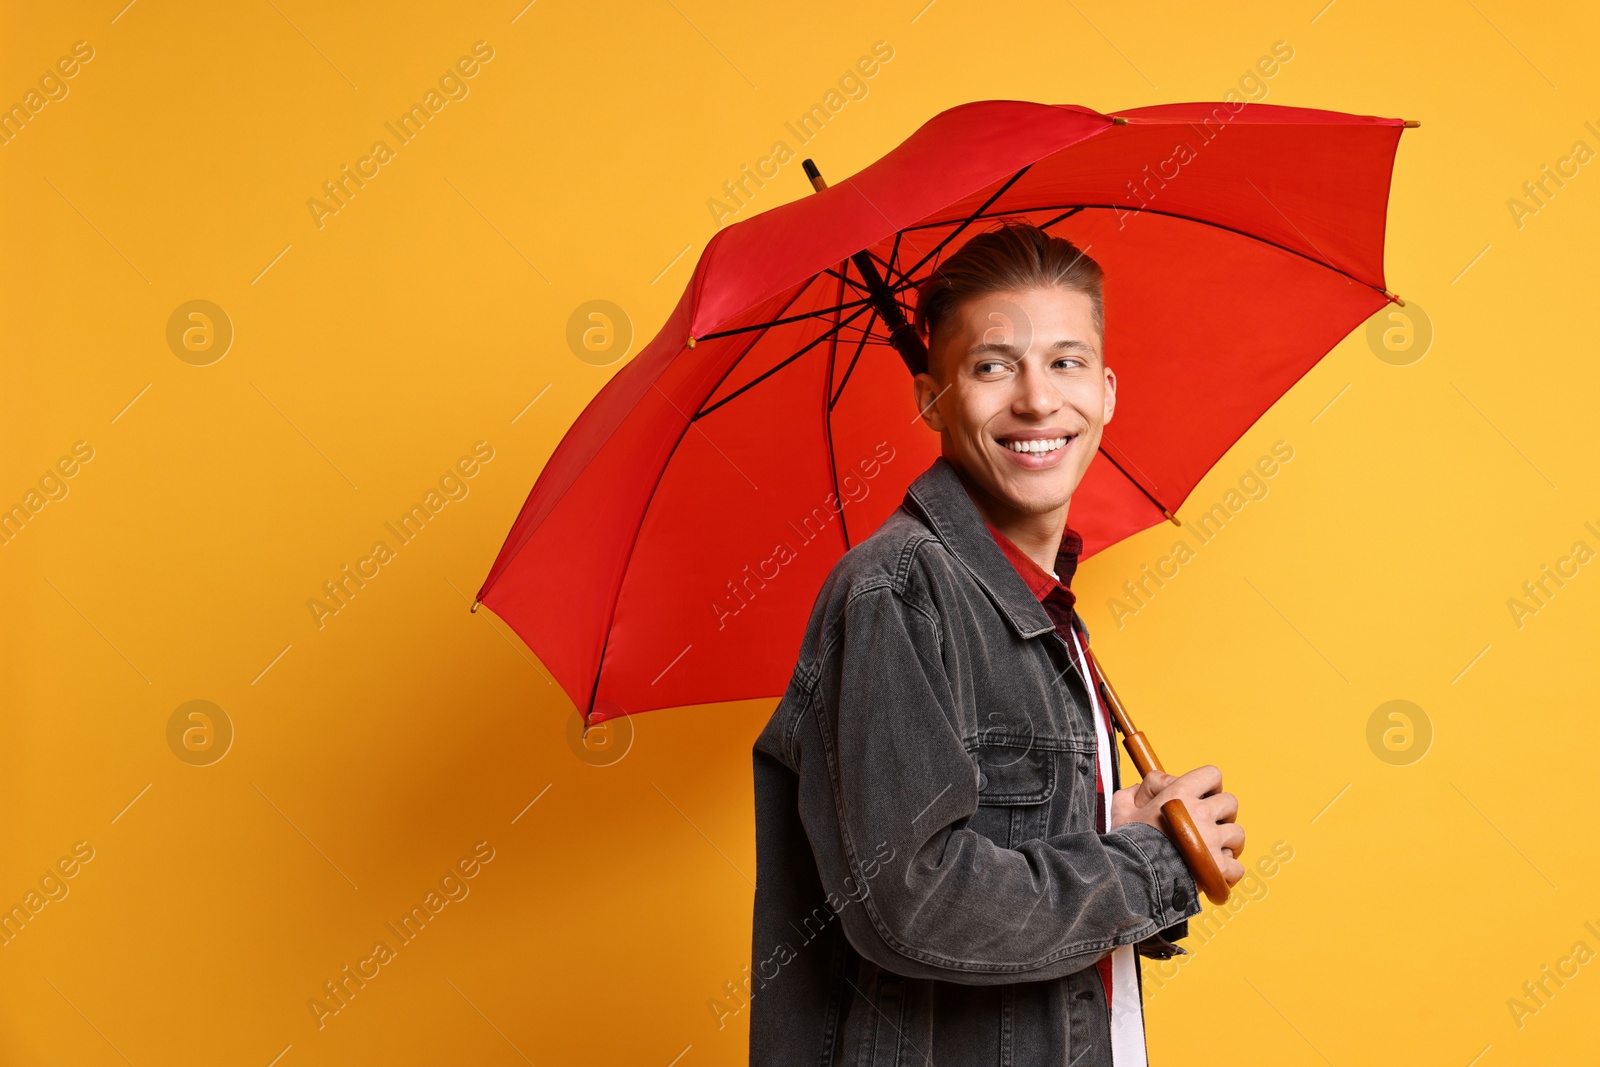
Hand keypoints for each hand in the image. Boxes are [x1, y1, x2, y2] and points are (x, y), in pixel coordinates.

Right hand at [1110, 764, 1245, 886]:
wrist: (1133, 877)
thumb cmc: (1128, 844)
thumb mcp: (1122, 811)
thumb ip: (1132, 794)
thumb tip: (1141, 789)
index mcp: (1179, 795)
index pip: (1212, 775)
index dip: (1209, 785)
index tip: (1202, 797)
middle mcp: (1200, 813)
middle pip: (1231, 803)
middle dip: (1222, 814)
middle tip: (1208, 825)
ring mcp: (1212, 841)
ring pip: (1237, 834)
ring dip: (1228, 842)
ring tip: (1212, 851)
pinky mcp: (1218, 868)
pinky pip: (1237, 867)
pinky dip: (1228, 872)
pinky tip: (1215, 873)